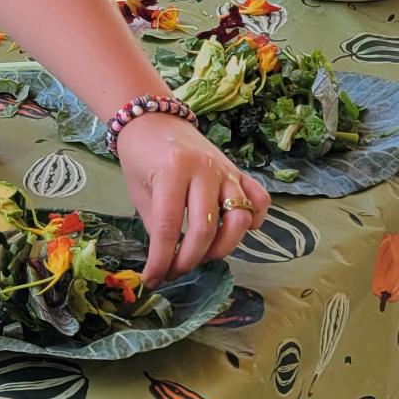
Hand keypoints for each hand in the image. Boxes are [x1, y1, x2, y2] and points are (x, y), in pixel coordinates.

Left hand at [114, 113, 271, 284]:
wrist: (154, 118)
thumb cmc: (140, 155)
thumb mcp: (139, 190)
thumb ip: (156, 224)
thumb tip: (167, 260)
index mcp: (172, 171)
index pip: (169, 227)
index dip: (161, 259)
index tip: (153, 279)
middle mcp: (204, 169)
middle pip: (205, 229)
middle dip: (190, 259)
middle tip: (176, 270)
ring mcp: (226, 169)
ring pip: (238, 219)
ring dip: (222, 247)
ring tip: (204, 255)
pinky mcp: (238, 171)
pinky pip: (259, 199)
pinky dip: (255, 220)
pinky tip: (237, 232)